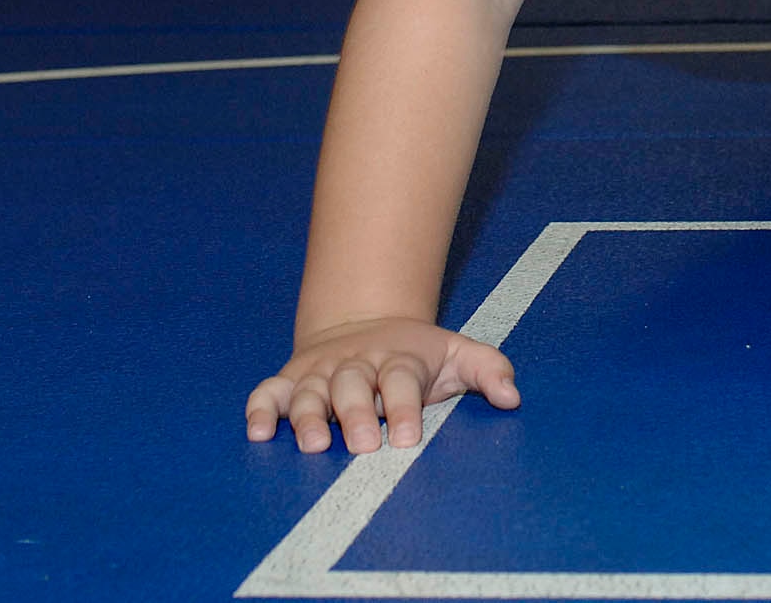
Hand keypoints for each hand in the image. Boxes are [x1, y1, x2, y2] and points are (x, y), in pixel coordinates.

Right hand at [245, 317, 520, 452]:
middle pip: (352, 387)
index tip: (406, 437)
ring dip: (307, 417)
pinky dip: (259, 409)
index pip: (401, 380)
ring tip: (313, 443)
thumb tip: (512, 396)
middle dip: (356, 415)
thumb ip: (488, 370)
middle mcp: (355, 365)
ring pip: (308, 392)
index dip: (404, 407)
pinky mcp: (290, 379)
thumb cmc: (417, 355)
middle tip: (362, 446)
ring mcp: (320, 372)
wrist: (366, 323)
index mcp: (397, 359)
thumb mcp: (457, 354)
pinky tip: (258, 432)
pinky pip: (268, 392)